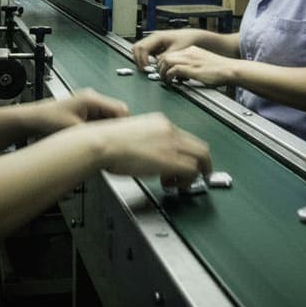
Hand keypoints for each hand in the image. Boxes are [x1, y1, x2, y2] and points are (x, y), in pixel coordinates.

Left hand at [27, 88, 128, 133]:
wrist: (34, 119)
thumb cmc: (49, 120)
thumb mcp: (73, 130)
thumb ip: (94, 134)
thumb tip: (110, 141)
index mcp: (92, 99)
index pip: (119, 109)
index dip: (124, 124)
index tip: (124, 138)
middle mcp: (93, 97)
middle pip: (118, 110)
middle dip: (118, 126)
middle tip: (116, 141)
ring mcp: (90, 102)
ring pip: (111, 115)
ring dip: (110, 127)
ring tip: (105, 139)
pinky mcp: (87, 108)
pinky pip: (102, 117)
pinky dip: (103, 127)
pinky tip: (97, 136)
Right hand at [92, 112, 211, 187]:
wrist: (103, 143)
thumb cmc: (108, 141)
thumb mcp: (132, 135)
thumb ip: (146, 142)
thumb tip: (149, 155)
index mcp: (160, 122)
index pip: (185, 137)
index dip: (187, 153)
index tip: (182, 163)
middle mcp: (170, 130)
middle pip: (200, 147)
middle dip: (201, 163)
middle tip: (195, 175)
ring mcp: (172, 144)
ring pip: (202, 157)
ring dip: (195, 173)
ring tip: (181, 183)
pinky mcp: (170, 159)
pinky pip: (192, 170)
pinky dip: (188, 180)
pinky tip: (173, 184)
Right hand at [133, 29, 202, 68]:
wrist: (192, 36)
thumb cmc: (186, 40)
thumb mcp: (176, 50)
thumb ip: (165, 57)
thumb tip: (157, 63)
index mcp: (157, 37)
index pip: (142, 48)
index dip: (142, 59)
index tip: (146, 68)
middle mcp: (153, 37)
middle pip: (137, 47)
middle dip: (138, 59)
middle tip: (143, 69)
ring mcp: (153, 40)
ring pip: (139, 48)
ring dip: (139, 58)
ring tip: (145, 68)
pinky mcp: (155, 44)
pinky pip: (144, 50)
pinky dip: (144, 57)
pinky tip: (150, 64)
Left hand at [156, 45, 235, 85]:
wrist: (230, 69)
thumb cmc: (221, 70)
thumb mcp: (204, 63)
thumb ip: (194, 66)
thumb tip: (184, 75)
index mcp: (192, 50)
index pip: (171, 53)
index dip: (165, 62)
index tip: (164, 70)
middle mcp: (189, 52)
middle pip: (166, 56)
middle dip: (160, 67)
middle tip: (162, 76)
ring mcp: (189, 60)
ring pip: (166, 61)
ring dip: (162, 72)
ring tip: (165, 80)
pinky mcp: (191, 68)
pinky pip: (172, 70)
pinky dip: (169, 76)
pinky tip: (171, 82)